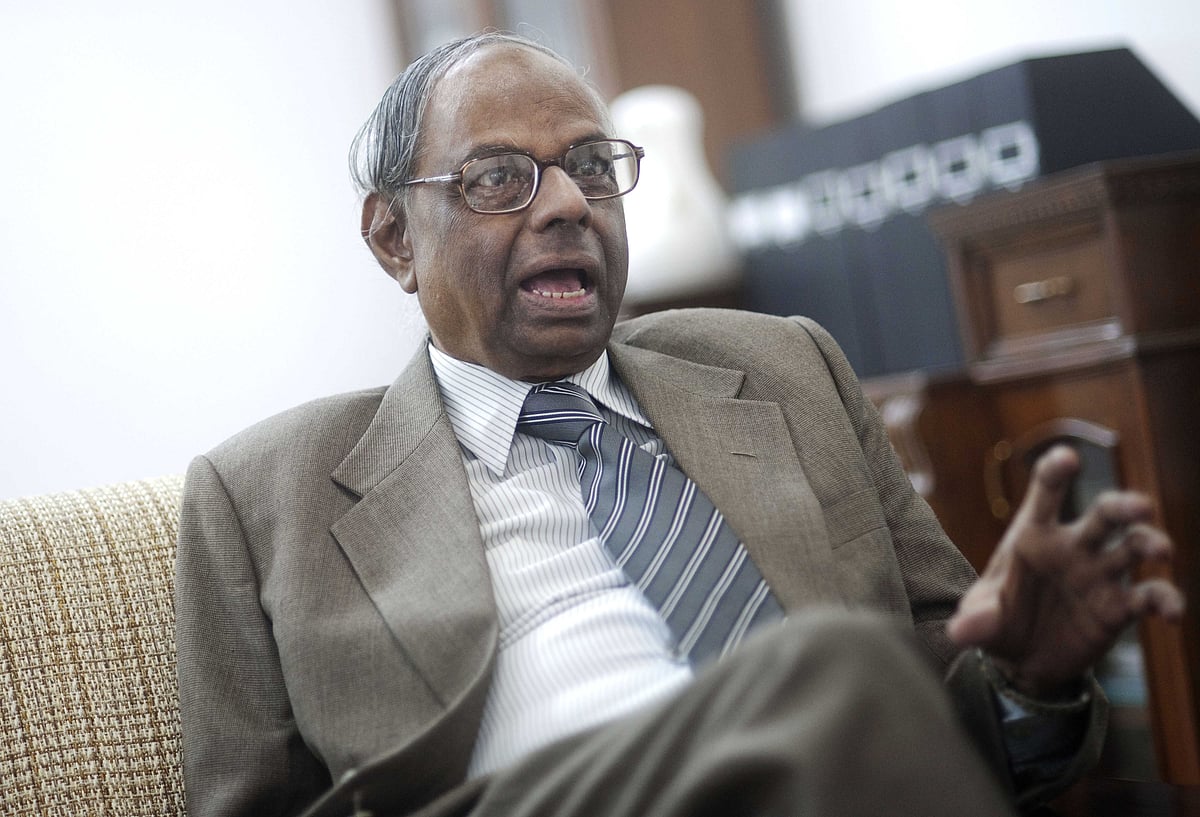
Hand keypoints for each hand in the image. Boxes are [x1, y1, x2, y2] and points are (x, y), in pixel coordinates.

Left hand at [947, 445, 1184, 696]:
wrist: (1022, 659)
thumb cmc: (997, 621)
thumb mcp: (979, 621)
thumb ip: (974, 621)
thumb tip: (959, 632)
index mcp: (1034, 534)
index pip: (1046, 493)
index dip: (1056, 471)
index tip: (1068, 458)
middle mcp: (1073, 546)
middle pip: (1104, 513)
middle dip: (1123, 505)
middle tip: (1141, 506)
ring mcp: (1100, 573)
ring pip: (1134, 545)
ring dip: (1151, 542)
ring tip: (1162, 552)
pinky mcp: (1119, 607)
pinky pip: (1150, 595)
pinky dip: (1166, 599)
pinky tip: (1171, 614)